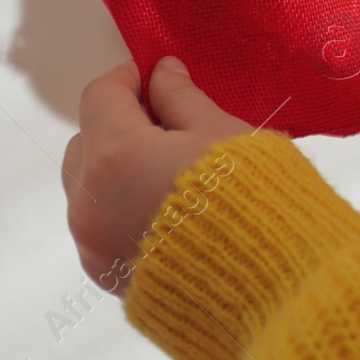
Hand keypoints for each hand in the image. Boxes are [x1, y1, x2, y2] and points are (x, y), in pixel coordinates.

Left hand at [61, 56, 249, 294]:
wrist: (273, 286)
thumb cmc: (254, 199)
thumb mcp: (223, 132)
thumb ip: (182, 98)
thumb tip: (162, 73)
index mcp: (114, 155)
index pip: (100, 96)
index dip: (128, 77)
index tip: (154, 74)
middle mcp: (89, 203)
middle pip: (86, 141)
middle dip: (119, 123)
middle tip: (168, 122)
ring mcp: (93, 246)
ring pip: (88, 188)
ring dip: (117, 169)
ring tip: (170, 171)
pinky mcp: (106, 277)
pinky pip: (100, 227)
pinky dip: (121, 208)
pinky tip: (168, 211)